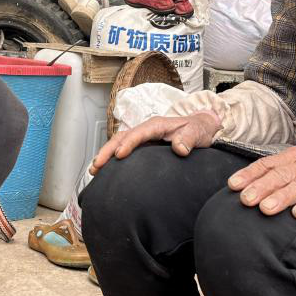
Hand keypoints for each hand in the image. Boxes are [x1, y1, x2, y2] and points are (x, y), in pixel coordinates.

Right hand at [90, 111, 222, 174]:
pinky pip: (124, 149)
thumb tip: (180, 149)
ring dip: (106, 155)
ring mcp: (143, 137)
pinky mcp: (143, 146)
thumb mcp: (197, 132)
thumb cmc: (198, 130)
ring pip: (119, 143)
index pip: (138, 133)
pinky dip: (112, 158)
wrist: (201, 128)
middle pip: (122, 137)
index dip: (128, 143)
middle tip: (97, 166)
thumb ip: (189, 138)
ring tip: (94, 170)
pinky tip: (105, 170)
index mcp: (157, 125)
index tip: (119, 155)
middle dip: (107, 150)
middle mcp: (146, 129)